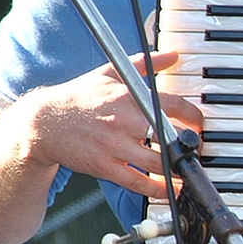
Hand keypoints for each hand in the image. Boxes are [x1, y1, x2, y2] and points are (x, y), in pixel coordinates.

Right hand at [20, 51, 202, 199]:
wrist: (42, 123)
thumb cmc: (79, 97)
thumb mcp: (110, 73)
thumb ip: (146, 63)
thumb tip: (173, 54)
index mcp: (128, 97)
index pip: (173, 105)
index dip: (194, 116)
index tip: (200, 124)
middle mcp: (124, 121)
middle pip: (169, 137)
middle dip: (189, 145)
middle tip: (198, 149)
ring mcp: (114, 146)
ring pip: (157, 162)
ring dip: (179, 169)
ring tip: (190, 170)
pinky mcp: (104, 167)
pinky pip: (138, 182)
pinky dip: (159, 188)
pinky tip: (172, 189)